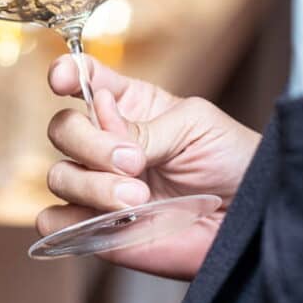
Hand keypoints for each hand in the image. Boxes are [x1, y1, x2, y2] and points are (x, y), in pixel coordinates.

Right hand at [36, 55, 260, 279]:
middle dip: (91, 142)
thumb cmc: (231, 162)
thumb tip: (101, 117)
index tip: (64, 79)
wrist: (249, 220)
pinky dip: (68, 220)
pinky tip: (110, 219)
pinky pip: (52, 222)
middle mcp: (106, 144)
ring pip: (59, 175)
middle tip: (134, 162)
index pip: (84, 79)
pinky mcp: (94, 229)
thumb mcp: (195, 126)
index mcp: (129, 107)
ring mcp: (98, 187)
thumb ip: (145, 127)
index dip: (67, 73)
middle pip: (62, 128)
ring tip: (139, 199)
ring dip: (94, 185)